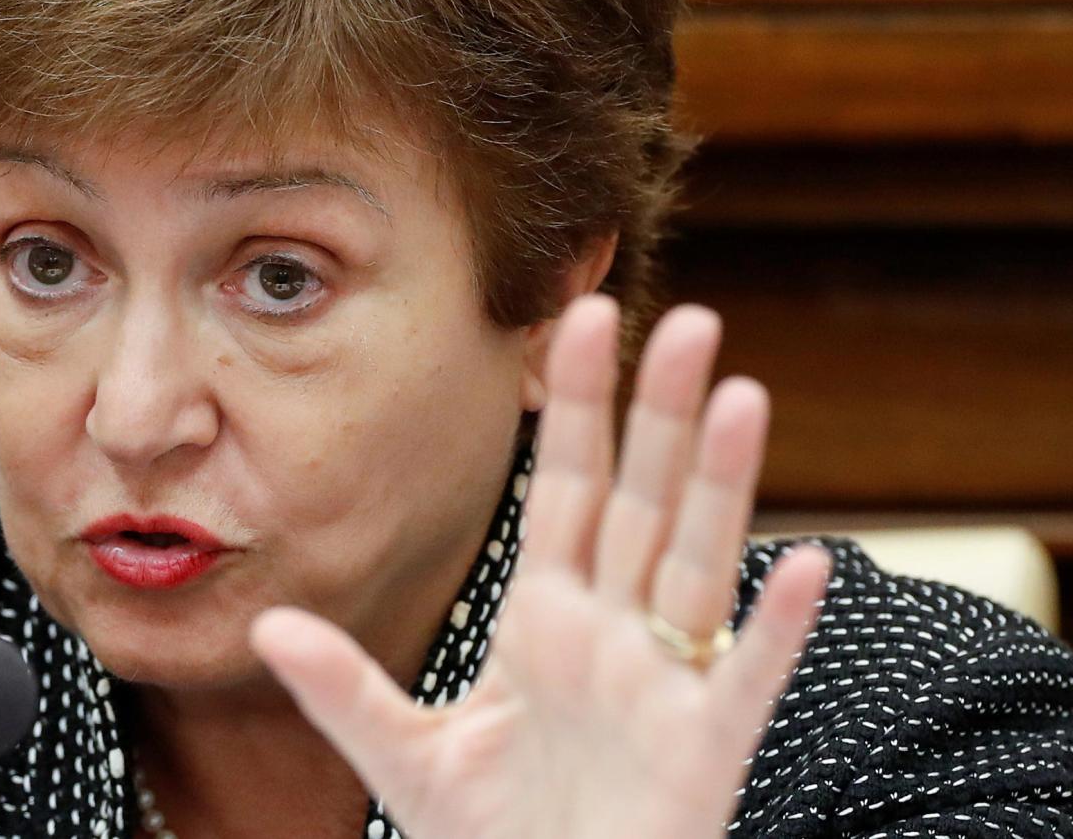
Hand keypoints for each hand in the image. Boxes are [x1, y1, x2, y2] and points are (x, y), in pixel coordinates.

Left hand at [251, 295, 832, 838]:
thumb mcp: (407, 756)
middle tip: (690, 319)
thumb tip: (269, 624)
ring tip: (743, 395)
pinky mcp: (702, 749)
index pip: (565, 488)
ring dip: (720, 485)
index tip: (579, 315)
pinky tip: (803, 562)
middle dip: (660, 413)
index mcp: (546, 620)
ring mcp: (662, 684)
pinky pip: (744, 677)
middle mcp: (612, 634)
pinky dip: (773, 625)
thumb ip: (344, 688)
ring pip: (695, 562)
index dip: (575, 406)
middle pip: (640, 502)